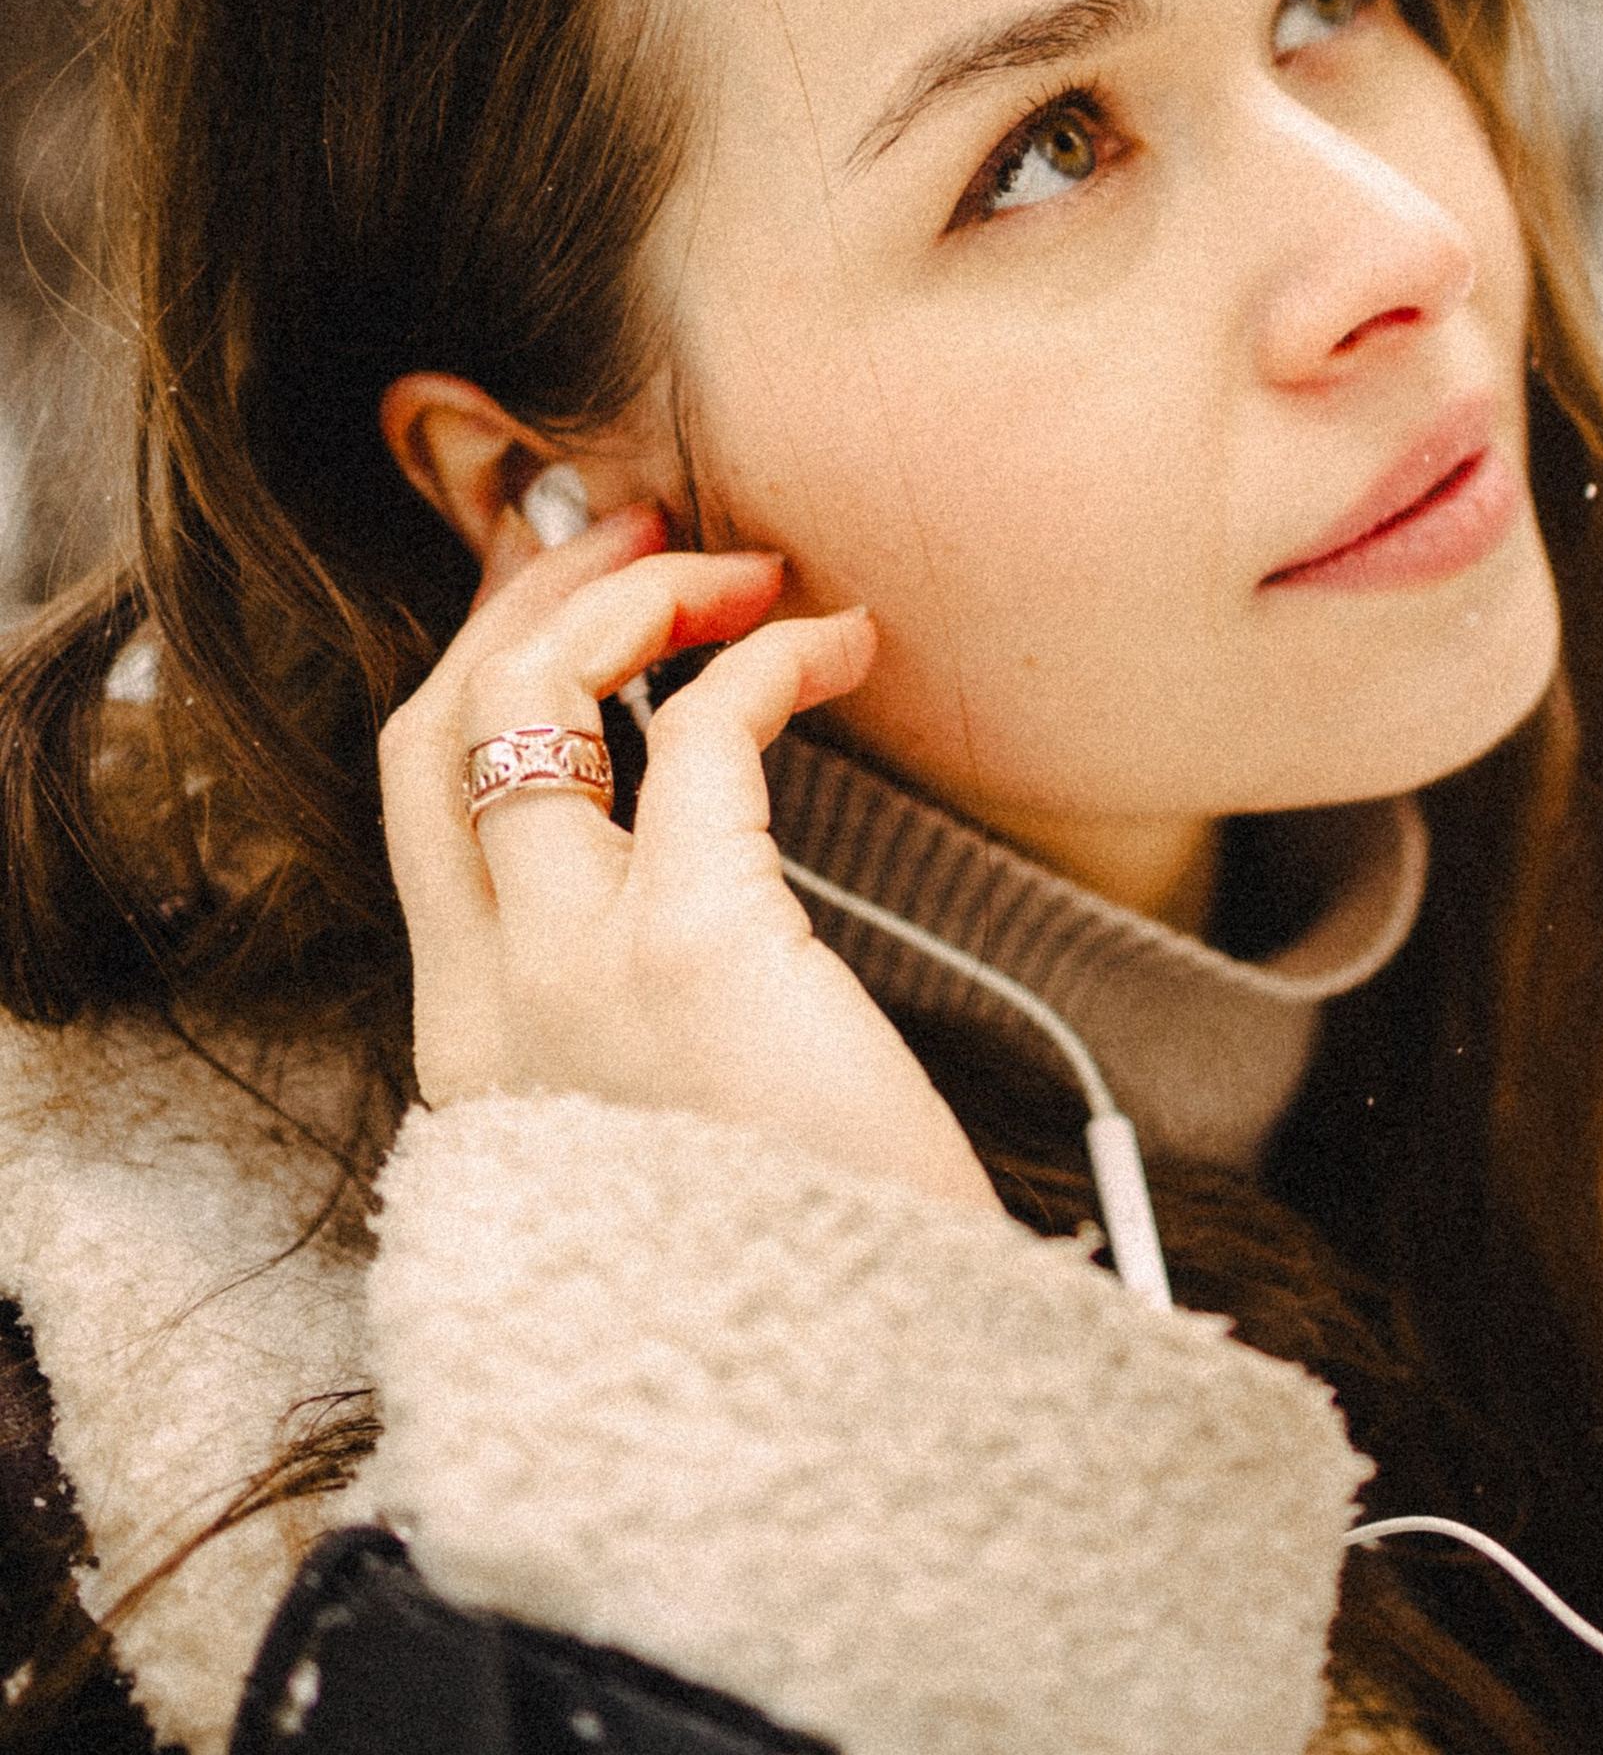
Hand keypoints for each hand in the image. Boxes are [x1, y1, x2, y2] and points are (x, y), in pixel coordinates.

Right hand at [378, 503, 997, 1210]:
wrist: (850, 1399)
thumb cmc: (806, 1260)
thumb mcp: (674, 1138)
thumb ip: (645, 1024)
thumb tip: (710, 885)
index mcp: (476, 1054)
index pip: (428, 814)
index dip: (483, 678)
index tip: (565, 603)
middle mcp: (489, 1004)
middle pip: (437, 731)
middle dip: (521, 601)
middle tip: (626, 527)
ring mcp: (571, 971)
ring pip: (524, 702)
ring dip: (627, 598)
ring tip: (733, 563)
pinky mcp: (693, 947)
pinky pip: (701, 733)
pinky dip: (766, 661)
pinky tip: (837, 645)